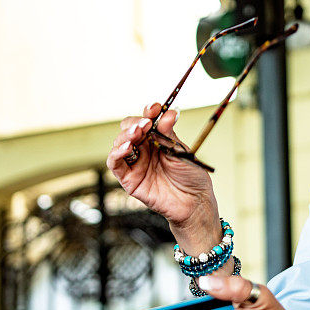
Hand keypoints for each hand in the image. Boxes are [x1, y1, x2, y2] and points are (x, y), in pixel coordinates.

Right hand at [107, 103, 219, 252]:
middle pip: (129, 129)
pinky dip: (117, 153)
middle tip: (147, 123)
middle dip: (135, 123)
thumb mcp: (181, 150)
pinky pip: (115, 164)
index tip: (155, 108)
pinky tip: (127, 147)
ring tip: (138, 133)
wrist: (194, 202)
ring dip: (126, 135)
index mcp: (156, 139)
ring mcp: (135, 163)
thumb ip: (170, 134)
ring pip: (119, 144)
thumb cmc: (191, 176)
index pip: (145, 120)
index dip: (148, 112)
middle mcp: (143, 149)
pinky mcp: (129, 179)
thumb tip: (168, 113)